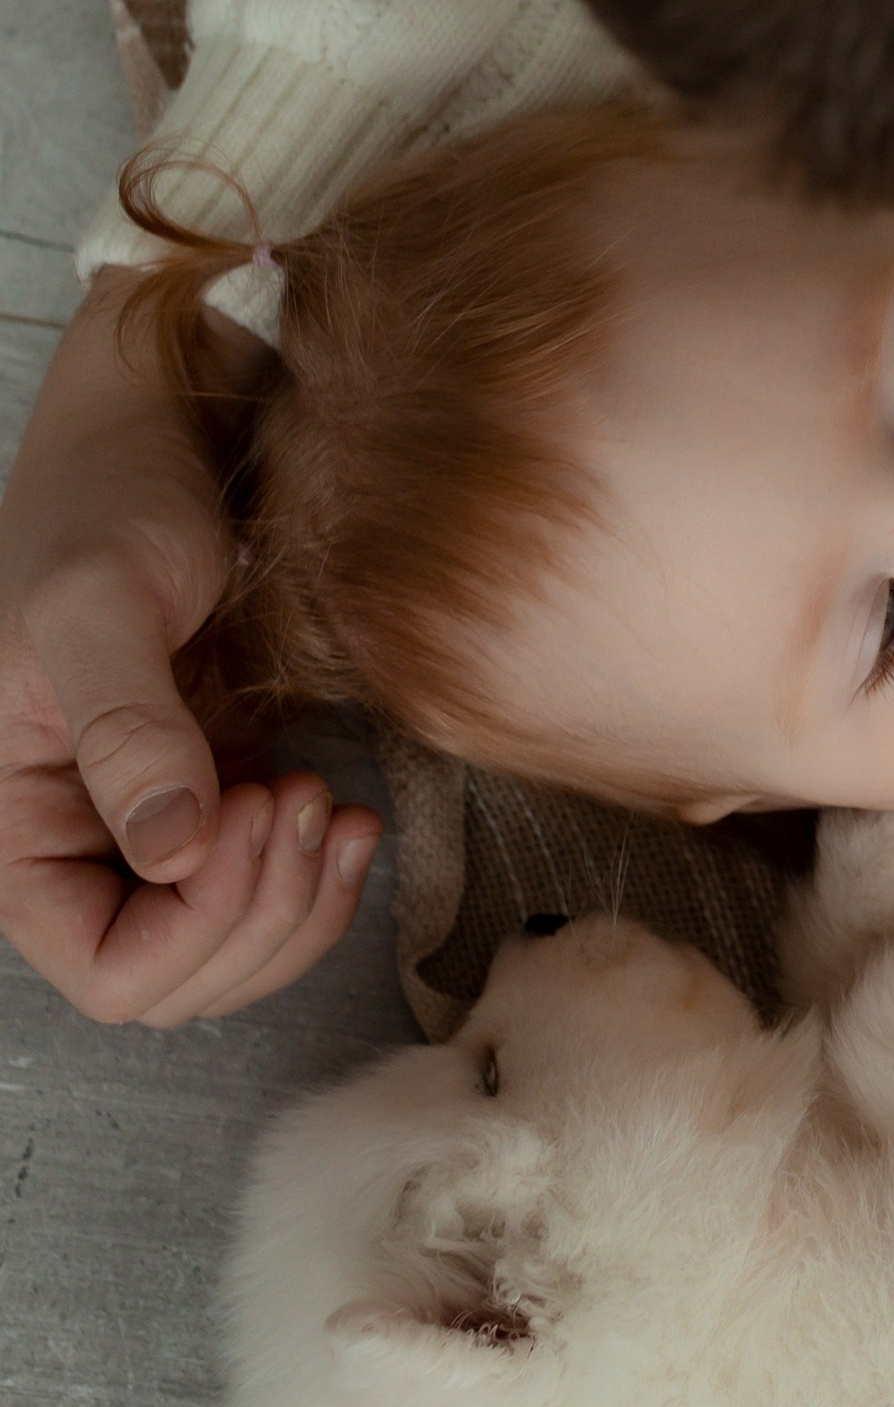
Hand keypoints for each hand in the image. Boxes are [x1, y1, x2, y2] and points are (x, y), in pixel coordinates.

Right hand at [0, 274, 377, 1021]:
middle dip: (261, 916)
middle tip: (304, 798)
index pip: (107, 972)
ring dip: (301, 903)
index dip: (194, 930)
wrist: (170, 424)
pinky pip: (277, 890)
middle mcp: (80, 844)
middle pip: (184, 982)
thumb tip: (170, 852)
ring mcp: (158, 826)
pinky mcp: (223, 794)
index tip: (247, 814)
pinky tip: (348, 807)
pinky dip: (322, 872)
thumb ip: (127, 730)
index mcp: (15, 823)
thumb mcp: (96, 603)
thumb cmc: (109, 493)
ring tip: (328, 801)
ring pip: (240, 951)